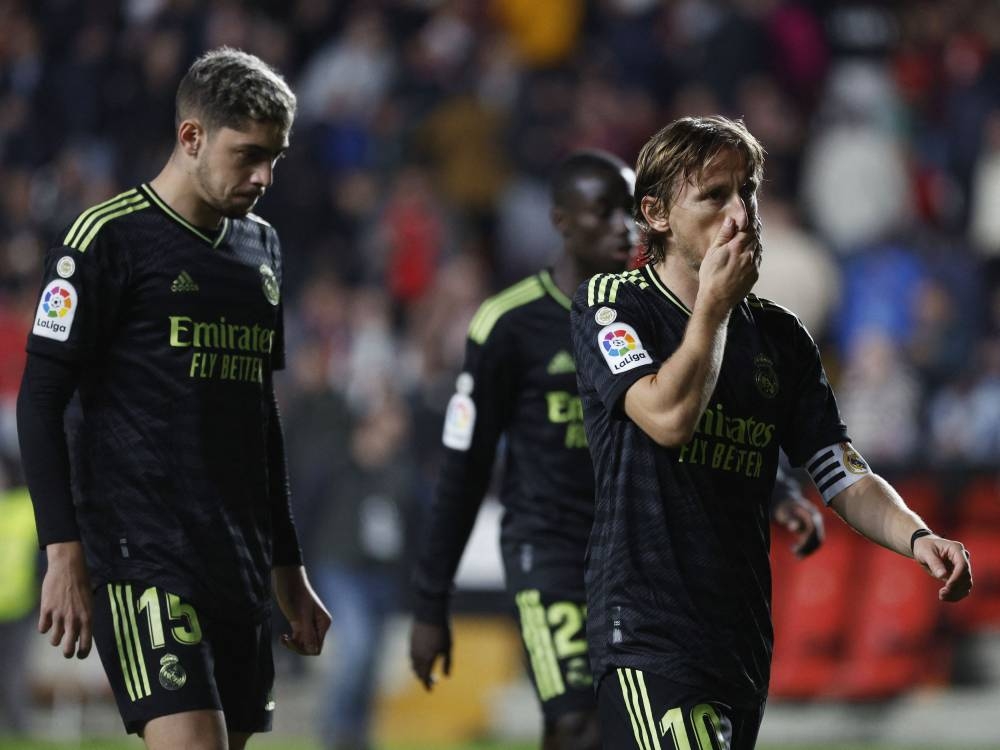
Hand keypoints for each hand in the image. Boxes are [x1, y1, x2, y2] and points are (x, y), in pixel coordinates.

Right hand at [39, 541, 92, 658]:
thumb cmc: (82, 582)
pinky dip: (44, 627)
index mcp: (88, 616)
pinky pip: (42, 628)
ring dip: (55, 639)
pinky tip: (47, 620)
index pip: (86, 643)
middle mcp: (74, 619)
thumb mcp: (89, 600)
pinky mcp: (46, 610)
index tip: (80, 655)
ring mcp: (59, 615)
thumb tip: (81, 631)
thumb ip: (85, 616)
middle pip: (68, 648)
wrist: (68, 567)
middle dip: (67, 652)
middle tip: (67, 651)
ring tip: (57, 633)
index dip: (83, 652)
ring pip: (54, 640)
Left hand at [272, 566, 330, 654]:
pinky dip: (290, 641)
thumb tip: (314, 650)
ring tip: (283, 638)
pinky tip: (282, 637)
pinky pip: (297, 639)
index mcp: (323, 623)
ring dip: (292, 645)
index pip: (317, 646)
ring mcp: (308, 625)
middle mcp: (318, 626)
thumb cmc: (296, 596)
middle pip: (310, 647)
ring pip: (303, 644)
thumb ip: (309, 633)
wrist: (288, 582)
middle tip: (287, 640)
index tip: (294, 642)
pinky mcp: (299, 624)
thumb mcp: (302, 616)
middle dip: (298, 647)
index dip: (306, 649)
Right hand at [409, 619, 450, 690]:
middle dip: (424, 678)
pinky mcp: (411, 641)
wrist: (430, 612)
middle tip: (433, 680)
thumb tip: (446, 676)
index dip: (427, 685)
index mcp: (426, 659)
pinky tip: (423, 658)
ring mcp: (412, 648)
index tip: (431, 690)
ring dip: (419, 670)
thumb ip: (447, 663)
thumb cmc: (442, 630)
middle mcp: (417, 656)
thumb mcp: (448, 647)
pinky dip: (416, 661)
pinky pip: (411, 656)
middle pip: (418, 673)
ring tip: (427, 670)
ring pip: (413, 664)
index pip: (424, 678)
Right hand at [698, 217, 758, 312]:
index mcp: (737, 246)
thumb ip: (724, 235)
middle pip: (755, 237)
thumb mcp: (712, 253)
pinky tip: (746, 256)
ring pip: (758, 248)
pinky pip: (758, 260)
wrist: (717, 299)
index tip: (747, 219)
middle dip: (752, 231)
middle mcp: (749, 254)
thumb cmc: (711, 276)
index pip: (749, 228)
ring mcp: (754, 265)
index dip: (749, 222)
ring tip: (746, 242)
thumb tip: (730, 220)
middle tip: (747, 227)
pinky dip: (754, 254)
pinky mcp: (755, 275)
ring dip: (754, 243)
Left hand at [772, 495, 823, 557]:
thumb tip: (792, 527)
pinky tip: (797, 552)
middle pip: (817, 538)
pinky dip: (807, 548)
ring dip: (808, 550)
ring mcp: (817, 524)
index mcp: (813, 514)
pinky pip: (814, 541)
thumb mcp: (786, 511)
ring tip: (796, 555)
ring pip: (817, 541)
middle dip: (807, 548)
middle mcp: (817, 520)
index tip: (794, 550)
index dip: (805, 543)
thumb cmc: (786, 506)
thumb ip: (790, 518)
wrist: (789, 500)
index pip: (813, 531)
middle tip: (796, 555)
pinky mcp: (814, 529)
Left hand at [913, 536, 972, 601]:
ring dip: (956, 593)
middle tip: (941, 593)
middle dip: (955, 587)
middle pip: (966, 576)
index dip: (957, 577)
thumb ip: (934, 563)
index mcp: (956, 549)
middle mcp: (962, 558)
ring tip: (942, 596)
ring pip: (966, 584)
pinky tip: (944, 597)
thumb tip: (943, 575)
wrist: (923, 547)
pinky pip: (962, 588)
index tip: (948, 586)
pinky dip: (955, 595)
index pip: (963, 565)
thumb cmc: (924, 547)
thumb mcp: (925, 553)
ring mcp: (961, 568)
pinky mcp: (958, 576)